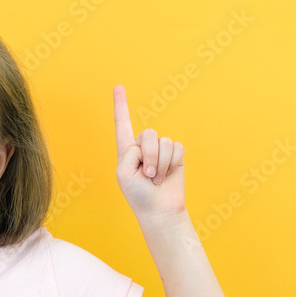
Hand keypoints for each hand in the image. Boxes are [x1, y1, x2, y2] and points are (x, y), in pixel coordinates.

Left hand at [113, 84, 185, 221]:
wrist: (159, 210)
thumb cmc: (138, 195)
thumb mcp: (124, 173)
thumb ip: (131, 152)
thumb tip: (148, 144)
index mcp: (127, 150)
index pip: (123, 123)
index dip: (121, 105)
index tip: (118, 86)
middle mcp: (143, 147)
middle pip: (149, 134)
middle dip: (150, 155)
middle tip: (148, 175)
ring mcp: (160, 151)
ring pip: (164, 142)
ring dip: (162, 163)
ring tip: (157, 178)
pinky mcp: (175, 156)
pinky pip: (177, 148)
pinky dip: (173, 163)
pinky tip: (169, 174)